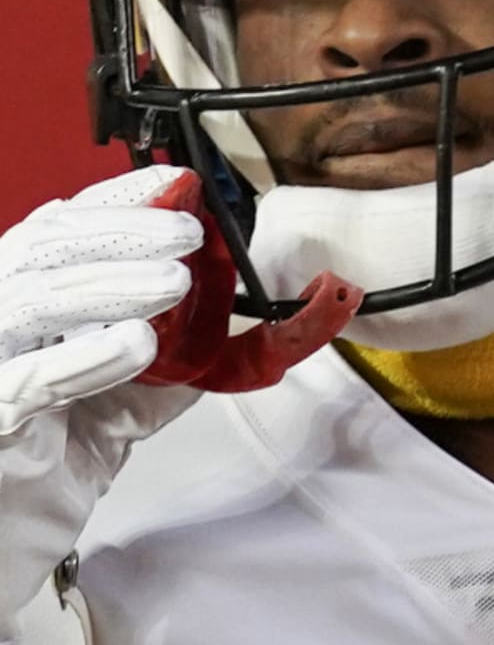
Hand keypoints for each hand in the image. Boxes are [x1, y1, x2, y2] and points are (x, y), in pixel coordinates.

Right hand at [0, 167, 201, 633]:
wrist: (17, 524)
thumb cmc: (66, 443)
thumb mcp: (140, 383)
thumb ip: (186, 345)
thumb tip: (252, 315)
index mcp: (32, 287)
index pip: (66, 222)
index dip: (119, 196)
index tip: (175, 184)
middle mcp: (0, 307)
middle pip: (45, 244)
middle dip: (124, 231)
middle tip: (187, 236)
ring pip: (34, 298)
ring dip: (112, 283)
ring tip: (174, 284)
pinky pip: (27, 378)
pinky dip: (84, 356)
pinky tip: (134, 345)